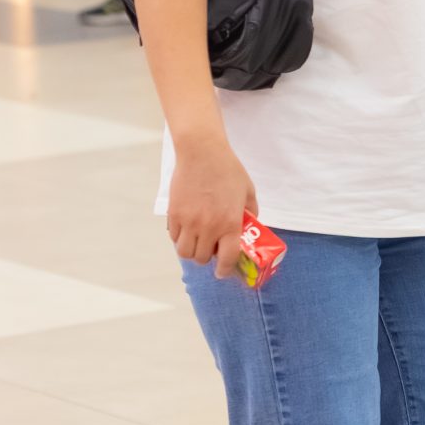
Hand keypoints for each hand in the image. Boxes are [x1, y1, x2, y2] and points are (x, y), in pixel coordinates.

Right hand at [165, 134, 257, 280]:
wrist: (201, 152)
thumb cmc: (228, 170)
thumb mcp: (248, 191)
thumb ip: (250, 213)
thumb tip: (249, 227)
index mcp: (229, 223)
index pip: (227, 259)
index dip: (225, 270)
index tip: (223, 271)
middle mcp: (208, 227)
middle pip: (202, 259)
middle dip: (208, 258)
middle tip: (212, 248)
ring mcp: (188, 221)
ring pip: (185, 252)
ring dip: (192, 251)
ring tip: (197, 241)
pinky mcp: (174, 214)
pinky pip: (174, 237)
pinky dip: (180, 238)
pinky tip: (187, 229)